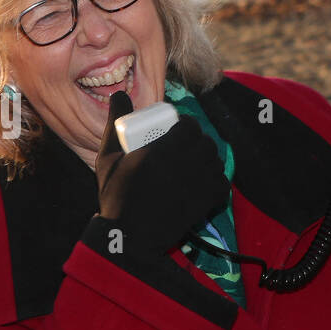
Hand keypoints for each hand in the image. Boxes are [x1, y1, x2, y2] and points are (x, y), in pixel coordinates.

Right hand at [94, 90, 228, 257]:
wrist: (131, 237)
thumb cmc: (115, 196)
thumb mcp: (107, 158)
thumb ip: (113, 123)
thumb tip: (119, 93)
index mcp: (162, 151)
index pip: (189, 125)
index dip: (186, 124)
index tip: (176, 129)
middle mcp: (184, 165)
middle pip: (205, 141)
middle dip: (198, 139)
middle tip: (184, 145)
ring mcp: (198, 185)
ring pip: (216, 160)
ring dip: (209, 157)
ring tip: (195, 161)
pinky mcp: (205, 204)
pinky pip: (222, 184)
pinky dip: (218, 180)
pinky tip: (207, 180)